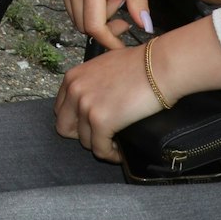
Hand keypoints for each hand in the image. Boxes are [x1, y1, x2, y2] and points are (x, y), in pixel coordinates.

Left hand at [54, 43, 160, 162]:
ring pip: (84, 141)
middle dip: (82, 134)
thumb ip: (91, 82)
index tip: (89, 125)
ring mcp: (85, 106)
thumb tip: (94, 98)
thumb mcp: (104, 67)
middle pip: (64, 127)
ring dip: (99, 145)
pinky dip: (110, 154)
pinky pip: (99, 149)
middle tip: (100, 136)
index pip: (61, 109)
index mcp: (72, 77)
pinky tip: (119, 153)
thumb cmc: (139, 65)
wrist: (159, 67)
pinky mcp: (101, 121)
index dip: (75, 120)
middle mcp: (74, 91)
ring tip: (114, 143)